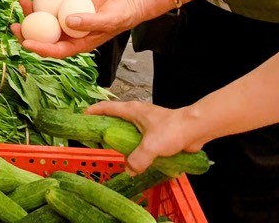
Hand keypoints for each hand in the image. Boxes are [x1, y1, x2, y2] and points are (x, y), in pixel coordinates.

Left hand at [12, 0, 143, 57]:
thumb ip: (89, 22)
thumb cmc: (122, 15)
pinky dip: (44, 4)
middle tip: (14, 24)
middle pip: (45, 38)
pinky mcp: (70, 10)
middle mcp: (72, 36)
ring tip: (22, 2)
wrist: (129, 2)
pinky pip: (53, 9)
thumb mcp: (107, 19)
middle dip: (28, 33)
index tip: (25, 42)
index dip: (39, 48)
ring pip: (46, 23)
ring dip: (33, 16)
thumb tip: (68, 22)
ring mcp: (70, 23)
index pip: (56, 51)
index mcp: (80, 44)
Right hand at [85, 100, 208, 173]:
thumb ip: (137, 159)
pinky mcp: (157, 131)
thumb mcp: (150, 146)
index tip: (82, 116)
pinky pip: (141, 139)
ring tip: (115, 152)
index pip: (107, 107)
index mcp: (132, 110)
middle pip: (116, 118)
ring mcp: (147, 122)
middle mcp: (138, 114)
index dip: (93, 111)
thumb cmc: (172, 130)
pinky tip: (136, 159)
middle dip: (105, 127)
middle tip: (97, 140)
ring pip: (129, 130)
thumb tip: (129, 170)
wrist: (195, 128)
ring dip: (122, 139)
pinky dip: (135, 147)